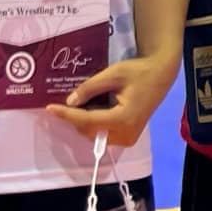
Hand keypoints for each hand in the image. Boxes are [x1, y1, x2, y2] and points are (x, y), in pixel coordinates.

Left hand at [46, 51, 178, 145]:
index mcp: (122, 119)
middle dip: (74, 118)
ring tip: (78, 104)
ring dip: (84, 122)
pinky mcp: (129, 137)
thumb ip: (90, 88)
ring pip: (95, 134)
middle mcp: (125, 134)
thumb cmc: (139, 71)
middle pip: (90, 131)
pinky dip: (94, 123)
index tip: (50, 108)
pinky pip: (104, 134)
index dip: (67, 115)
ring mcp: (128, 138)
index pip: (87, 121)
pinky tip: (91, 109)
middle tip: (61, 104)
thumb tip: (70, 101)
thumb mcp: (113, 74)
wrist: (161, 75)